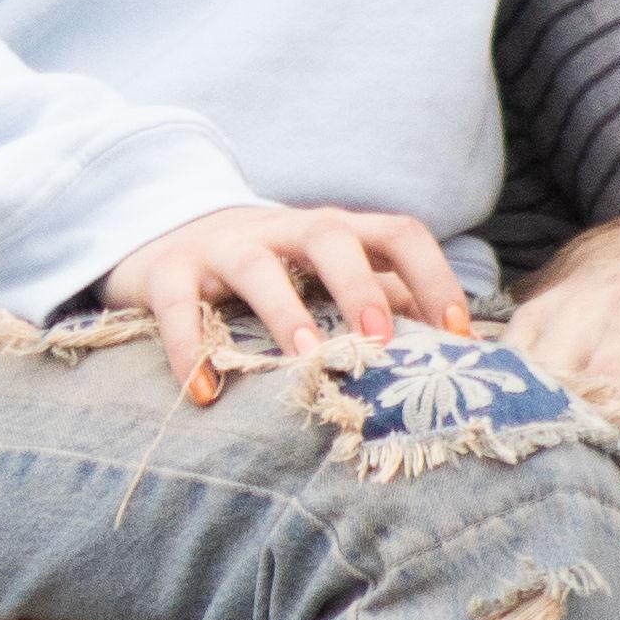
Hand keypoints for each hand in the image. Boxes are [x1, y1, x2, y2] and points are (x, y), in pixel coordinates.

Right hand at [102, 200, 470, 407]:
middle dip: (359, 287)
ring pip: (255, 265)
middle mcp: (282, 229)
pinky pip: (177, 304)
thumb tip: (453, 352)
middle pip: (330, 236)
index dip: (432, 275)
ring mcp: (223, 245)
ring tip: (304, 359)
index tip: (455, 332)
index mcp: (332, 231)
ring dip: (284, 310)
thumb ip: (381, 302)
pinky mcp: (169, 270)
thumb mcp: (324, 277)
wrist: (164, 235)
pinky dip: (189, 346)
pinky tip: (205, 391)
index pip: (396, 233)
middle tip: (378, 342)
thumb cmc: (270, 271)